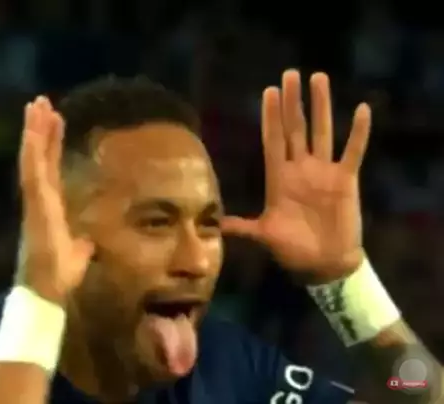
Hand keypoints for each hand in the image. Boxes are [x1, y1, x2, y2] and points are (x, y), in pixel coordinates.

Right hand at [17, 96, 93, 304]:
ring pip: (33, 158)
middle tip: (42, 102)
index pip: (50, 169)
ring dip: (34, 131)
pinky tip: (34, 129)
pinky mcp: (34, 204)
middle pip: (40, 157)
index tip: (55, 121)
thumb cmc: (59, 277)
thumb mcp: (77, 255)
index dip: (51, 145)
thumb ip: (80, 245)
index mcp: (48, 207)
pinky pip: (32, 171)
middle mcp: (39, 200)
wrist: (47, 292)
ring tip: (37, 104)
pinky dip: (33, 149)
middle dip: (41, 130)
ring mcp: (35, 200)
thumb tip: (87, 241)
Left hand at [222, 70, 371, 282]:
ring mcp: (323, 172)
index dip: (270, 117)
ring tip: (318, 78)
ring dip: (321, 106)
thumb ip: (242, 227)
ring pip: (321, 132)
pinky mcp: (345, 179)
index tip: (268, 92)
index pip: (273, 140)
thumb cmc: (293, 249)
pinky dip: (359, 132)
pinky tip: (362, 109)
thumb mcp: (264, 235)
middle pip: (294, 129)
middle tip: (289, 74)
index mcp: (278, 178)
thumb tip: (215, 225)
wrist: (324, 264)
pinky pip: (353, 151)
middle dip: (292, 102)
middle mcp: (300, 169)